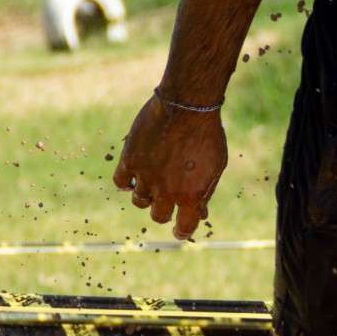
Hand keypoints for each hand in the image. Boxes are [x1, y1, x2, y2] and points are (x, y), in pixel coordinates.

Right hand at [112, 92, 227, 239]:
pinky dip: (127, 181)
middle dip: (164, 209)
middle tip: (167, 197)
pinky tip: (135, 174)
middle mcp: (167, 192)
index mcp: (191, 198)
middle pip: (158, 216)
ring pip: (139, 201)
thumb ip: (204, 192)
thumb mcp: (215, 167)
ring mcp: (146, 177)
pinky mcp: (130, 160)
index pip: (183, 229)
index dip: (181, 231)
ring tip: (154, 180)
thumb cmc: (207, 134)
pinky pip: (121, 182)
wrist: (188, 104)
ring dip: (146, 196)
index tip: (179, 229)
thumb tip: (200, 213)